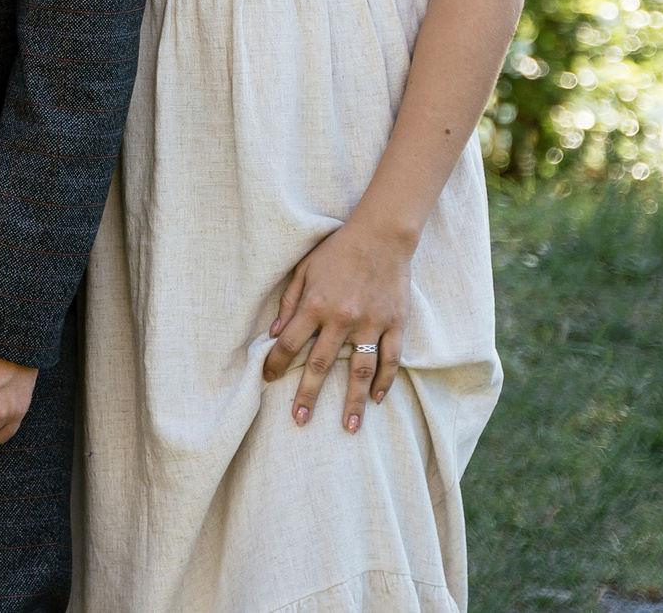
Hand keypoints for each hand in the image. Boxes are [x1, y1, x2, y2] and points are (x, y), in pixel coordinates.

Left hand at [261, 215, 413, 432]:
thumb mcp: (304, 269)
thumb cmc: (337, 251)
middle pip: (322, 365)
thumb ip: (289, 302)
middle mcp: (341, 318)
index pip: (289, 343)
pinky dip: (385, 381)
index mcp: (315, 305)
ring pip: (360, 371)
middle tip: (300, 421)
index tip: (267, 381)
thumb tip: (273, 332)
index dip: (276, 364)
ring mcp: (371, 323)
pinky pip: (391, 359)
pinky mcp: (395, 323)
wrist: (381, 235)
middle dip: (308, 395)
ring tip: (349, 427)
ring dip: (354, 401)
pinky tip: (378, 399)